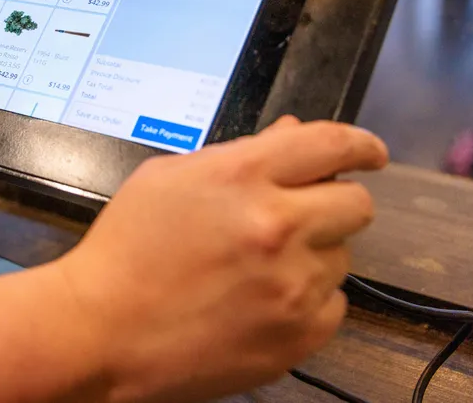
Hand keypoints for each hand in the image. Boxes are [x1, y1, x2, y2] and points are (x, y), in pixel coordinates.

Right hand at [54, 116, 387, 402]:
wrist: (102, 331)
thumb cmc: (126, 248)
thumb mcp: (169, 178)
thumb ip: (239, 154)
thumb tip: (293, 136)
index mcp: (242, 176)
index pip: (331, 144)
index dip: (360, 145)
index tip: (370, 152)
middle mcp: (278, 226)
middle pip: (356, 203)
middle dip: (334, 203)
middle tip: (300, 216)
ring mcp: (293, 286)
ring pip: (343, 257)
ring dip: (313, 255)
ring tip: (259, 267)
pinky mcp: (297, 336)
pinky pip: (333, 306)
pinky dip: (307, 301)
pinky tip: (262, 301)